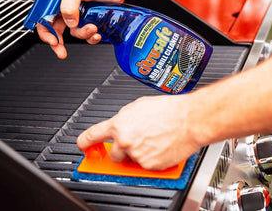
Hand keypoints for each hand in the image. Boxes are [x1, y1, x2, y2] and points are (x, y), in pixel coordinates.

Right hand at [37, 0, 123, 58]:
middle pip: (57, 31)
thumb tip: (70, 22)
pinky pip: (89, 35)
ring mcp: (80, 16)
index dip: (46, 32)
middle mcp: (67, 9)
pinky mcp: (92, 21)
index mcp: (57, 0)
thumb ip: (69, 5)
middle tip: (61, 52)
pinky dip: (93, 37)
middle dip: (58, 43)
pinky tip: (98, 33)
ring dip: (84, 34)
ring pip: (76, 33)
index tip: (53, 41)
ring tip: (93, 28)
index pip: (45, 19)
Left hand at [77, 94, 199, 170]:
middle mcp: (125, 141)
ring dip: (137, 153)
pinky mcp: (150, 166)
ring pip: (130, 160)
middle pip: (113, 154)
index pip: (93, 136)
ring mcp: (137, 155)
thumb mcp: (139, 105)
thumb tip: (120, 125)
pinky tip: (159, 145)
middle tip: (135, 140)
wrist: (188, 119)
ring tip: (152, 139)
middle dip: (120, 150)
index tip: (83, 146)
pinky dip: (150, 158)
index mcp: (120, 124)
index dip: (85, 142)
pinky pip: (145, 165)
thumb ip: (125, 118)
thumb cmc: (168, 109)